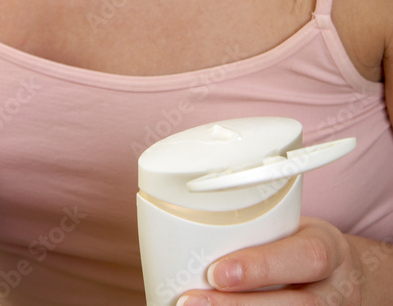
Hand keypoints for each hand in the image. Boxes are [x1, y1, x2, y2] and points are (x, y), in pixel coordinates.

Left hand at [177, 218, 380, 304]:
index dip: (261, 267)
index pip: (307, 256)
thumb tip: (182, 229)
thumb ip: (254, 231)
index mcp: (330, 251)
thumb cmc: (300, 246)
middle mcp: (337, 293)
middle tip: (189, 302)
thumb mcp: (292, 228)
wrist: (344, 279)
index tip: (216, 272)